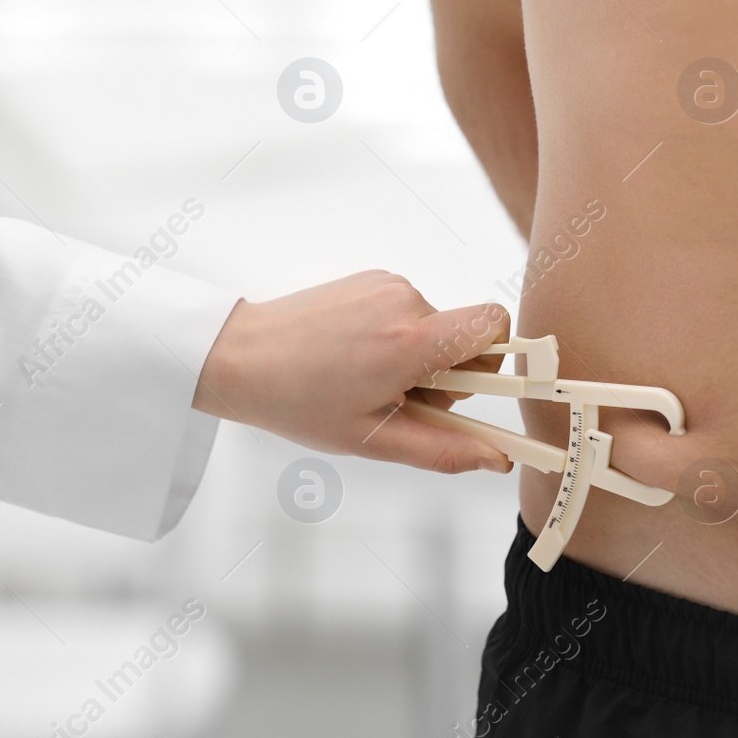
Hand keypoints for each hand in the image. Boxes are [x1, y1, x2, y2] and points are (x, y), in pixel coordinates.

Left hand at [192, 271, 513, 472]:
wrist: (239, 357)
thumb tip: (497, 458)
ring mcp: (386, 284)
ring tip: (369, 380)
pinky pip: (409, 311)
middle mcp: (404, 301)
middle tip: (401, 399)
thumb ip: (444, 450)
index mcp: (411, 341)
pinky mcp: (371, 278)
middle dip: (449, 372)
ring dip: (419, 357)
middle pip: (466, 335)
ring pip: (436, 326)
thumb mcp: (374, 440)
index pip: (495, 324)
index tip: (470, 390)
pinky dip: (397, 337)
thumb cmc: (298, 400)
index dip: (496, 360)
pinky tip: (357, 358)